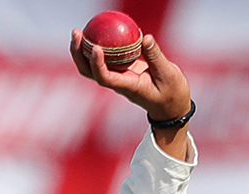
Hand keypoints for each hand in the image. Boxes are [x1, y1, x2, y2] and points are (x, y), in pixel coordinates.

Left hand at [68, 29, 191, 124]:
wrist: (171, 107)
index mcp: (128, 86)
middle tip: (77, 32)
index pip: (106, 78)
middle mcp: (118, 82)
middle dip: (79, 54)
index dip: (97, 64)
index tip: (96, 47)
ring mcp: (118, 77)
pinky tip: (98, 31)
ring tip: (79, 31)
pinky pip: (106, 58)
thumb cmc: (172, 94)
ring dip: (82, 50)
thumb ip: (156, 57)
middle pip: (90, 72)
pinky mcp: (122, 71)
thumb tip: (145, 37)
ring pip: (93, 66)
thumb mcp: (169, 75)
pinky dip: (99, 46)